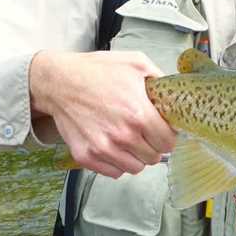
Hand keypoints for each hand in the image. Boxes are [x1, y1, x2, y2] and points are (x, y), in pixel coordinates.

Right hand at [29, 50, 175, 177]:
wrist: (60, 81)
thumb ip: (160, 80)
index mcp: (139, 114)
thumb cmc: (98, 70)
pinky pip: (114, 172)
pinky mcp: (86, 156)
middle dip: (153, 145)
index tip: (163, 130)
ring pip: (135, 168)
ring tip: (129, 139)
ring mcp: (103, 149)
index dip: (168, 135)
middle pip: (154, 158)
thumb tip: (175, 94)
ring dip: (136, 156)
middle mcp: (122, 136)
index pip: (168, 142)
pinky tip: (114, 145)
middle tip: (145, 133)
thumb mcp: (136, 63)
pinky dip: (117, 162)